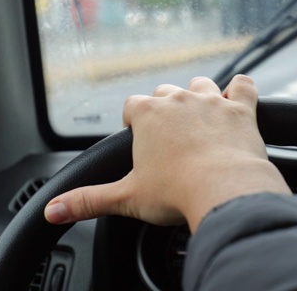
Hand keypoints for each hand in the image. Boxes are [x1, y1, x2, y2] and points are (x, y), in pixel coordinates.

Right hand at [44, 75, 291, 231]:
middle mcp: (178, 99)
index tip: (137, 139)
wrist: (224, 190)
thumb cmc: (175, 192)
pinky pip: (244, 85)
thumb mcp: (126, 198)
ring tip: (199, 118)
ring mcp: (212, 101)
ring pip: (200, 85)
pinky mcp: (242, 109)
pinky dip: (241, 89)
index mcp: (147, 115)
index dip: (133, 122)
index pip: (131, 107)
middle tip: (168, 137)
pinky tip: (238, 97)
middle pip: (164, 93)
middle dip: (164, 109)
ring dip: (199, 96)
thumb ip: (87, 200)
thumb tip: (52, 211)